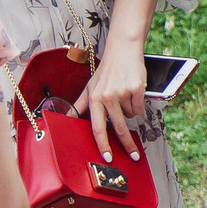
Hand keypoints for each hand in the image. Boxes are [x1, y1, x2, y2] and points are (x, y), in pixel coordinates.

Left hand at [79, 35, 147, 162]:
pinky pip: (140, 107)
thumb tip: (66, 118)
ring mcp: (122, 92)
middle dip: (128, 145)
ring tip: (125, 96)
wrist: (123, 50)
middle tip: (134, 156)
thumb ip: (79, 105)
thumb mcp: (90, 87)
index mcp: (94, 99)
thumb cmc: (106, 71)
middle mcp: (107, 97)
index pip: (97, 127)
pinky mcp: (137, 88)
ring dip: (130, 110)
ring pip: (131, 116)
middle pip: (119, 128)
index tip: (108, 157)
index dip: (102, 144)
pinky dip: (139, 102)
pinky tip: (134, 91)